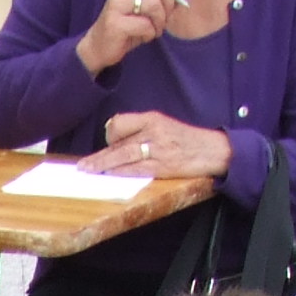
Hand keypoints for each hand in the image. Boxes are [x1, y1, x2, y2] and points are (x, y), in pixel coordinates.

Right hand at [76, 0, 179, 70]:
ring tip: (149, 30)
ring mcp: (117, 2)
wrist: (99, 48)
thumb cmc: (127, 26)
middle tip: (162, 18)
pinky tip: (139, 37)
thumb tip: (178, 0)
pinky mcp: (115, 20)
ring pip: (155, 6)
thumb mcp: (146, 10)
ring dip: (159, 24)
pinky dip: (148, 35)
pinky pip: (146, 25)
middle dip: (168, 2)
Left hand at [90, 111, 232, 180]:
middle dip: (98, 156)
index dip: (109, 135)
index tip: (105, 146)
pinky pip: (135, 170)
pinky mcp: (161, 166)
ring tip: (89, 172)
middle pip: (117, 142)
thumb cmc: (187, 140)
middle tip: (82, 167)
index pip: (120, 123)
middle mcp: (153, 131)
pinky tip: (109, 176)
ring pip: (122, 156)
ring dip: (103, 165)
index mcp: (152, 119)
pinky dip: (119, 174)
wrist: (213, 150)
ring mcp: (157, 149)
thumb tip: (117, 145)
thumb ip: (142, 132)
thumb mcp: (165, 126)